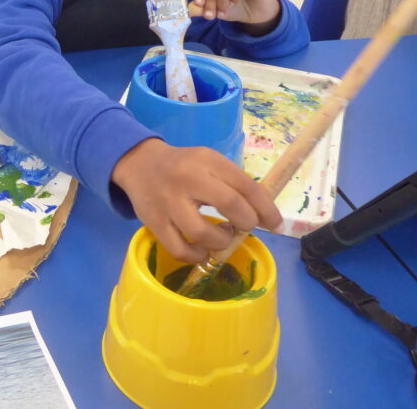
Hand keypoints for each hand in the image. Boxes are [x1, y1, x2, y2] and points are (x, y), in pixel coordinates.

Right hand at [111, 138, 281, 262]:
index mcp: (207, 160)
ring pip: (204, 234)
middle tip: (245, 227)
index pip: (246, 186)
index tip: (277, 226)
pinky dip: (198, 256)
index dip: (267, 210)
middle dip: (247, 223)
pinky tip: (202, 249)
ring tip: (222, 237)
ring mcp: (168, 202)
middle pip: (230, 205)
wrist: (139, 164)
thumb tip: (265, 215)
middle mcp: (187, 178)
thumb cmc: (184, 166)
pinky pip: (180, 250)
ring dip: (222, 243)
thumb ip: (234, 183)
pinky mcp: (154, 222)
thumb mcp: (209, 162)